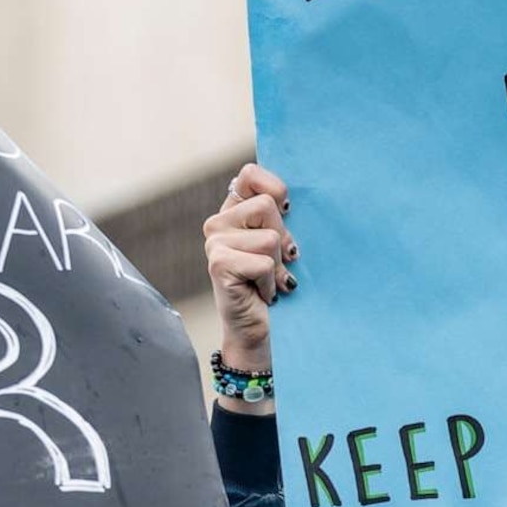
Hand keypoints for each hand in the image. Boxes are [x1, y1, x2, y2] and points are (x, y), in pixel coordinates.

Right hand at [203, 163, 292, 387]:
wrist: (260, 332)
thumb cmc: (277, 286)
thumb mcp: (282, 244)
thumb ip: (281, 216)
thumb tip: (292, 198)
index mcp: (233, 210)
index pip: (250, 174)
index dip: (275, 191)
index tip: (286, 216)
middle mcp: (218, 223)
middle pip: (268, 206)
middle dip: (284, 239)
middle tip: (277, 263)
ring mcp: (214, 243)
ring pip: (269, 237)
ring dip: (279, 266)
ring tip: (271, 281)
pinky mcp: (218, 263)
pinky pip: (263, 262)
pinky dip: (272, 282)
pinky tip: (264, 293)